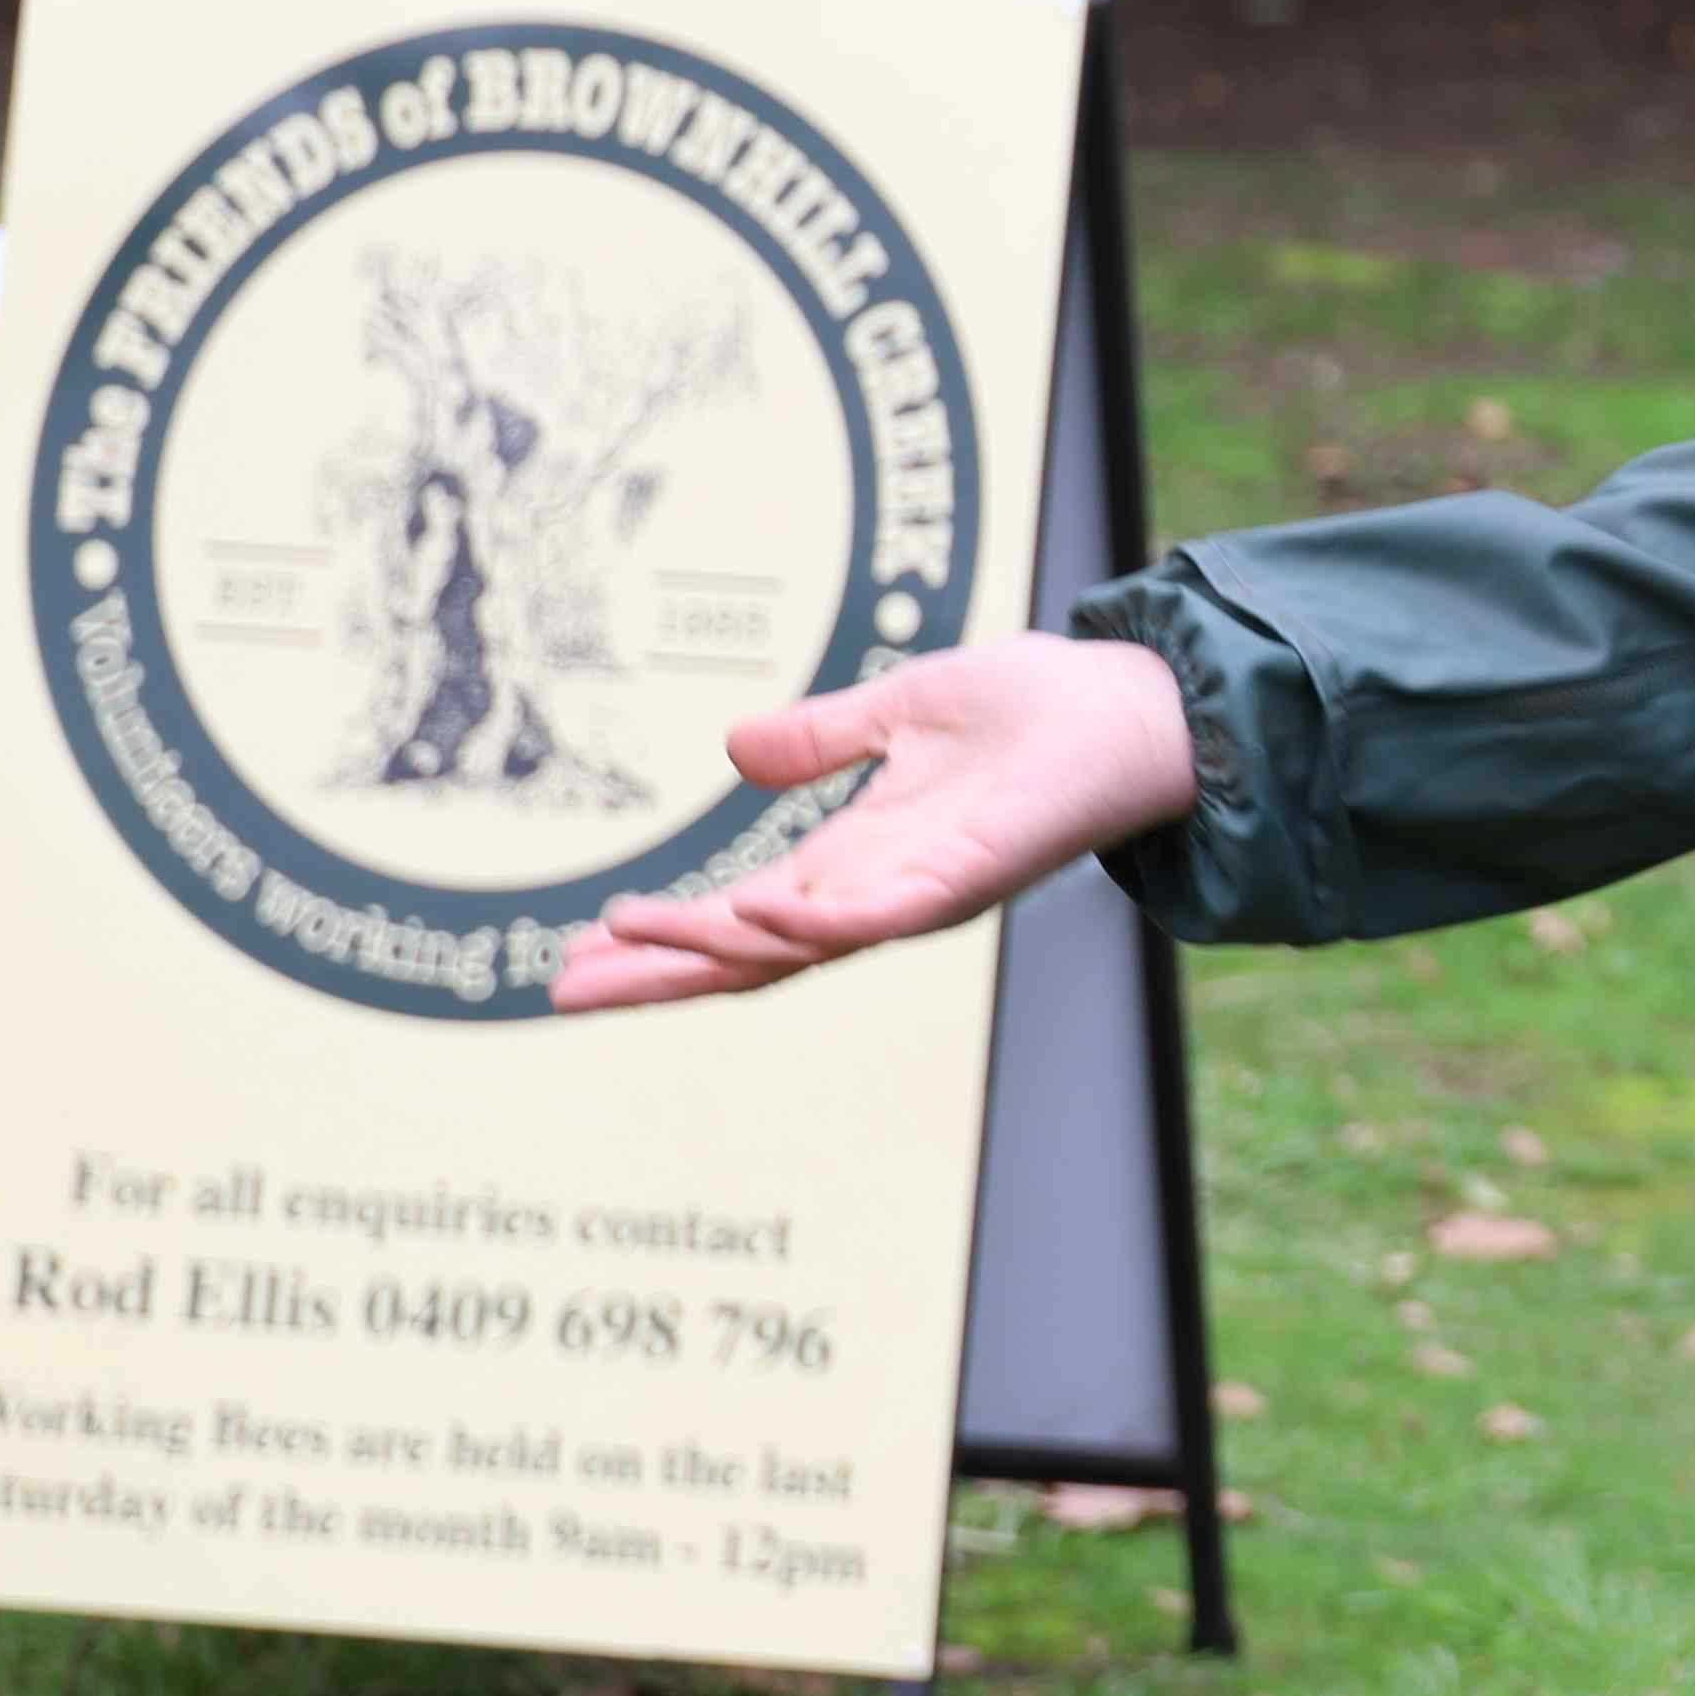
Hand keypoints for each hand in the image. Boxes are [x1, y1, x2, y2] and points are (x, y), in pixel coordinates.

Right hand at [550, 630, 1203, 1012]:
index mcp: (858, 860)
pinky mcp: (968, 877)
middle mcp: (880, 894)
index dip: (663, 940)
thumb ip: (822, 736)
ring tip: (617, 943)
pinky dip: (814, 922)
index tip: (582, 950)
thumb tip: (734, 749)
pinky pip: (878, 917)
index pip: (740, 916)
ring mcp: (921, 894)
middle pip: (748, 956)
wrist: (1135, 704)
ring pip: (795, 945)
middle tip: (559, 991)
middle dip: (655, 977)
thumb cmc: (1036, 709)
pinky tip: (753, 915)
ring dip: (706, 949)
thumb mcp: (900, 709)